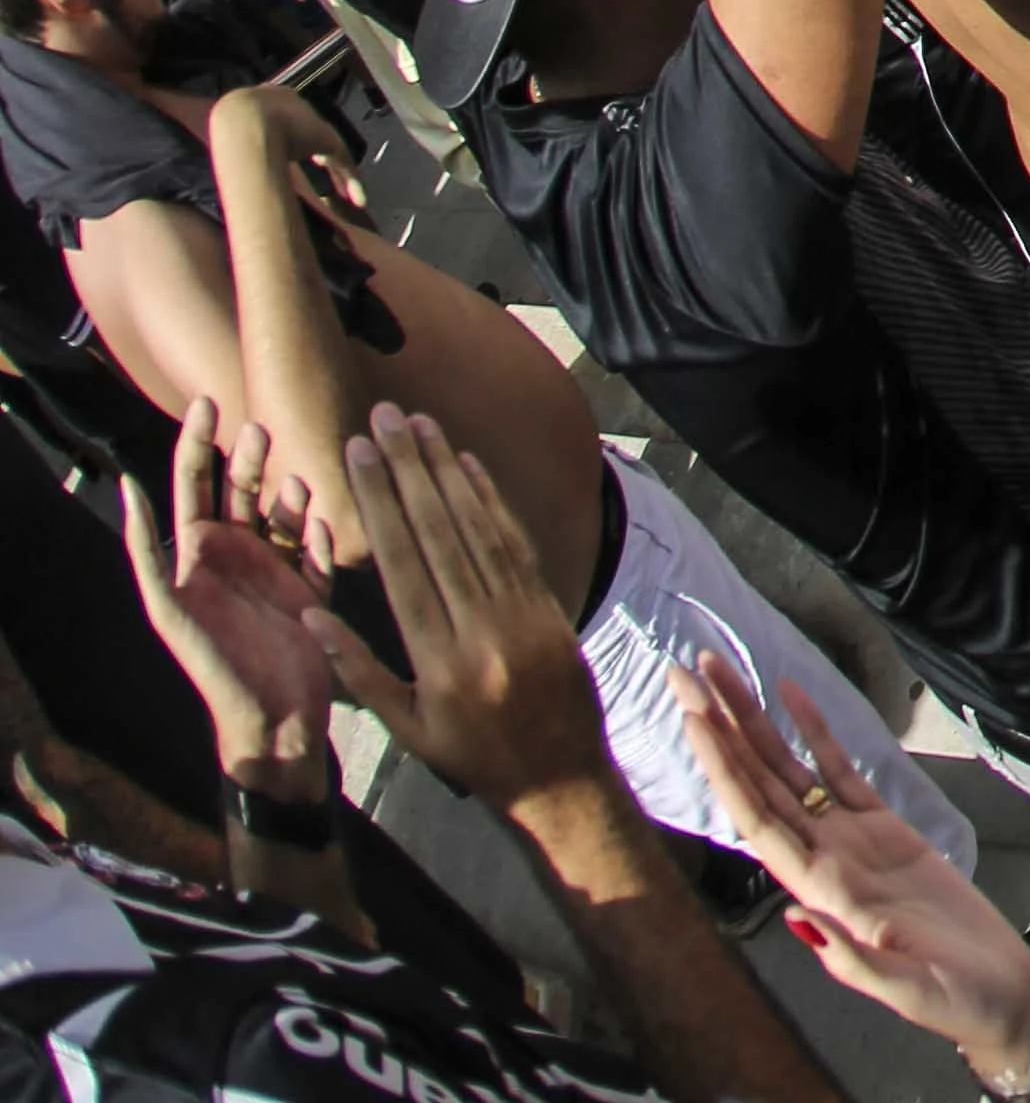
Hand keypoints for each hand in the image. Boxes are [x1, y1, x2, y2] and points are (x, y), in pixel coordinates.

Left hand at [120, 404, 338, 790]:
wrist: (269, 715)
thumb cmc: (212, 664)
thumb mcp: (167, 607)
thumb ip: (147, 551)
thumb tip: (127, 487)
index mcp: (197, 555)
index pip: (194, 485)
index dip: (198, 442)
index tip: (207, 401)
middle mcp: (236, 554)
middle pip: (242, 488)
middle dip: (249, 456)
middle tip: (259, 428)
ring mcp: (275, 568)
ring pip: (285, 511)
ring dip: (289, 493)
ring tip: (295, 483)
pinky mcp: (311, 586)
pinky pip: (318, 547)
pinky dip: (319, 531)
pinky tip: (321, 523)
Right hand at [320, 413, 605, 816]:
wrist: (561, 774)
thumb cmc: (471, 756)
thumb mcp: (405, 727)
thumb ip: (359, 671)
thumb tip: (308, 617)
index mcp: (438, 656)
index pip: (402, 564)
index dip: (379, 504)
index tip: (358, 455)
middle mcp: (480, 625)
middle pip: (438, 532)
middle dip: (408, 470)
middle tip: (385, 417)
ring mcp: (520, 610)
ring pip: (477, 528)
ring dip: (447, 472)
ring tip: (422, 424)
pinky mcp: (548, 603)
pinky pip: (516, 543)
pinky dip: (492, 500)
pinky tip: (469, 464)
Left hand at [673, 653, 1029, 1079]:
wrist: (995, 995)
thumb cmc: (954, 998)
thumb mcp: (904, 988)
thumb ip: (853, 958)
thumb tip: (801, 916)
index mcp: (821, 894)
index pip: (758, 819)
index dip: (727, 769)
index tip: (696, 720)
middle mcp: (823, 861)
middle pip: (760, 784)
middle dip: (722, 729)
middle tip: (688, 673)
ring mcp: (851, 843)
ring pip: (790, 770)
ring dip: (754, 723)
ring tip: (722, 674)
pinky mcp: (886, 832)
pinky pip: (841, 773)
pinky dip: (816, 734)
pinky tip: (795, 698)